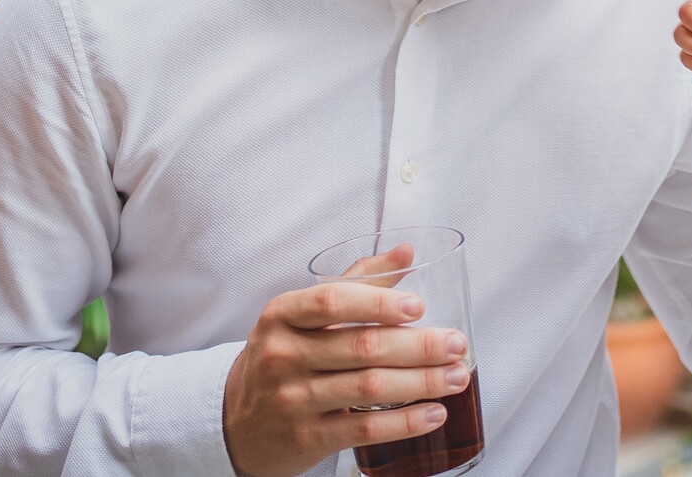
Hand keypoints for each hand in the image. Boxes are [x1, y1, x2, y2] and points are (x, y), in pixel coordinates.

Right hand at [222, 262, 470, 476]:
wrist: (235, 424)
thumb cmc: (281, 358)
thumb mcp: (301, 317)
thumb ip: (356, 283)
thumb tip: (407, 253)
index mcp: (283, 315)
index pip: (332, 301)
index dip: (378, 302)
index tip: (418, 306)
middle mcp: (283, 356)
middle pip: (362, 347)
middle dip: (418, 346)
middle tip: (457, 344)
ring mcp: (293, 400)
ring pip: (369, 388)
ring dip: (422, 382)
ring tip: (457, 376)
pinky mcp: (307, 438)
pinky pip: (364, 430)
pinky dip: (404, 422)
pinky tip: (434, 413)